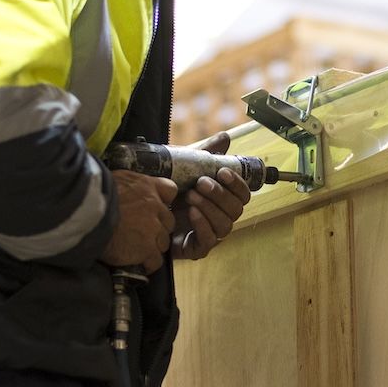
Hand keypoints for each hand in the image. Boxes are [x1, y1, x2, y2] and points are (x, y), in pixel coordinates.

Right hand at [100, 170, 177, 272]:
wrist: (87, 213)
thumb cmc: (94, 194)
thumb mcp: (115, 179)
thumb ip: (129, 185)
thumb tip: (126, 189)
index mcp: (147, 187)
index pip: (169, 190)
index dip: (163, 201)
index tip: (155, 208)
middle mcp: (155, 207)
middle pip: (168, 221)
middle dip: (158, 228)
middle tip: (142, 233)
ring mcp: (153, 229)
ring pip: (163, 242)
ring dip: (153, 246)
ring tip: (137, 249)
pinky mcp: (147, 249)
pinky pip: (155, 261)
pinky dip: (148, 264)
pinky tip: (138, 263)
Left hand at [172, 132, 252, 260]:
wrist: (145, 215)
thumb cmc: (171, 193)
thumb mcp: (187, 170)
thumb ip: (206, 155)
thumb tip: (225, 137)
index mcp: (224, 201)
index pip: (243, 195)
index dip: (237, 184)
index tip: (222, 172)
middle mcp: (221, 218)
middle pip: (236, 209)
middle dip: (220, 194)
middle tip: (201, 183)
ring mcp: (211, 235)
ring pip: (224, 224)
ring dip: (210, 208)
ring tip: (191, 196)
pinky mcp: (197, 249)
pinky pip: (209, 241)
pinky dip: (202, 225)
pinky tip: (191, 213)